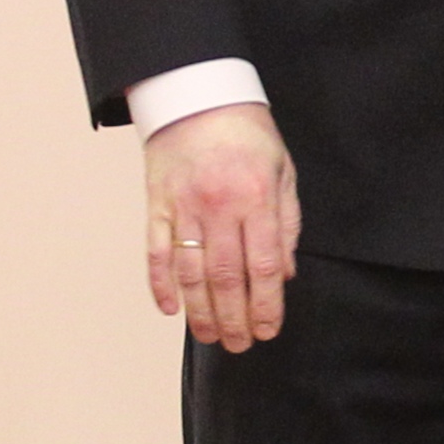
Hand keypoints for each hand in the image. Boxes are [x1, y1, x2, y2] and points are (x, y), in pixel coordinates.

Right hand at [146, 103, 299, 351]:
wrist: (198, 97)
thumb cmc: (249, 136)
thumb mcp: (283, 172)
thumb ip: (286, 223)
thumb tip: (285, 274)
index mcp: (256, 198)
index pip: (263, 264)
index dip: (265, 304)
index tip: (268, 331)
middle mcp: (219, 207)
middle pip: (226, 276)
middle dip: (234, 318)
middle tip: (239, 346)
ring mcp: (183, 208)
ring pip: (190, 272)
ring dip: (200, 311)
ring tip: (210, 337)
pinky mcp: (157, 207)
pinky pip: (156, 254)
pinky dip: (160, 285)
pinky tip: (170, 310)